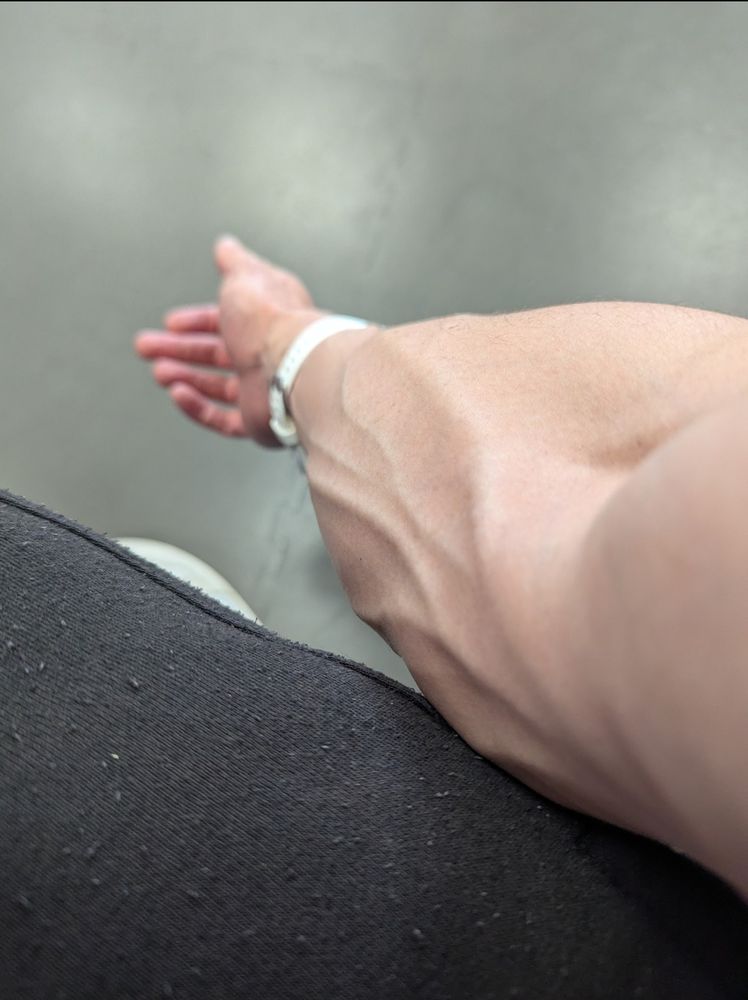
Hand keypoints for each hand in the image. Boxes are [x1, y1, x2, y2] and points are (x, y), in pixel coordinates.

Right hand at [134, 236, 322, 445]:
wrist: (293, 366)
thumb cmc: (270, 320)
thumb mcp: (243, 278)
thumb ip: (233, 262)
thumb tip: (226, 244)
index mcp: (266, 320)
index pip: (225, 320)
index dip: (196, 320)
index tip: (169, 322)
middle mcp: (266, 354)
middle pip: (215, 354)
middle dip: (178, 349)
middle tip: (145, 347)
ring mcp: (263, 389)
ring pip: (217, 387)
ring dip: (184, 377)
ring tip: (159, 372)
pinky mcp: (258, 420)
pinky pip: (224, 419)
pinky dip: (198, 407)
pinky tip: (177, 394)